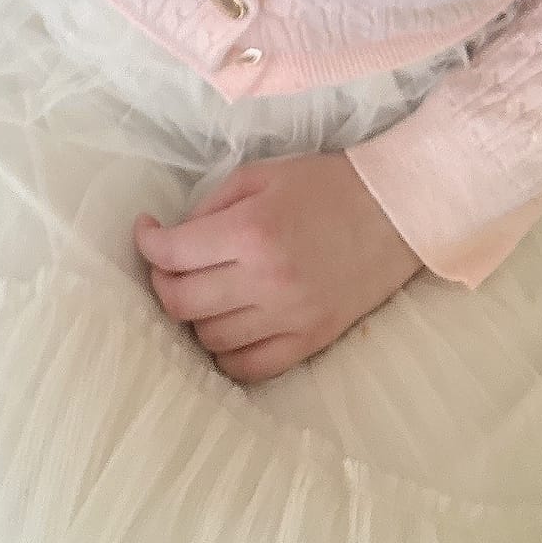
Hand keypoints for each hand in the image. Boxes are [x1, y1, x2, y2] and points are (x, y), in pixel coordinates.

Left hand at [135, 151, 421, 383]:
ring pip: (210, 340)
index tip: (147, 232)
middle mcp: (265, 281)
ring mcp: (289, 318)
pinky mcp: (310, 342)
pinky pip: (249, 368)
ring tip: (201, 291)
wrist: (394, 213)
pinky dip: (226, 354)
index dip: (148, 244)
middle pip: (182, 303)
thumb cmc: (326, 185)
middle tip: (166, 265)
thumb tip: (177, 237)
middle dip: (162, 282)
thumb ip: (212, 205)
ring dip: (194, 318)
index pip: (174, 255)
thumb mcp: (261, 174)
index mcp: (250, 232)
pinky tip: (226, 327)